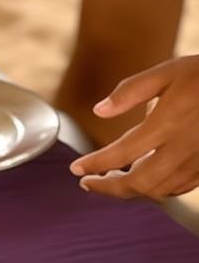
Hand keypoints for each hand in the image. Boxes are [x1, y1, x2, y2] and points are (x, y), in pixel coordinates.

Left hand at [69, 56, 198, 198]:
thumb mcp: (168, 71)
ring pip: (157, 190)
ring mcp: (198, 161)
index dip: (94, 165)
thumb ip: (131, 91)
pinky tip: (145, 180)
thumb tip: (99, 110)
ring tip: (111, 181)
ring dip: (131, 190)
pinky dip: (156, 189)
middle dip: (108, 188)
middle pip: (137, 183)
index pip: (120, 154)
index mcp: (167, 123)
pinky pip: (178, 188)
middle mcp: (182, 148)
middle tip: (89, 184)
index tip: (76, 170)